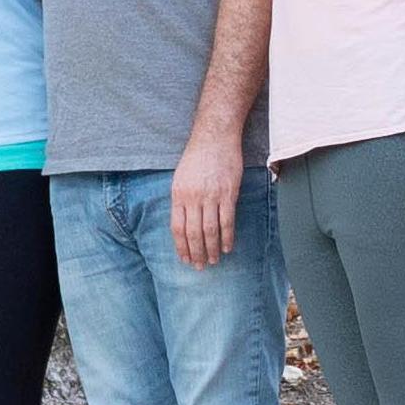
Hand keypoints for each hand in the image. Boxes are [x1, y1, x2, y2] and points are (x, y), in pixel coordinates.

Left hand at [170, 127, 242, 268]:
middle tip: (199, 267)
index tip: (184, 259)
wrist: (215, 137)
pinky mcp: (227, 193)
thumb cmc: (197, 157)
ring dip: (211, 249)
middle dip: (196, 253)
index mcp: (178, 194)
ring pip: (210, 230)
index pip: (177, 228)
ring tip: (213, 261)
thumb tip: (183, 223)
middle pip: (193, 233)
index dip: (181, 247)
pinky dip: (227, 237)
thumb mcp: (180, 177)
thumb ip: (181, 200)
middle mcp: (192, 198)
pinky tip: (227, 247)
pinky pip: (227, 221)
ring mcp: (210, 196)